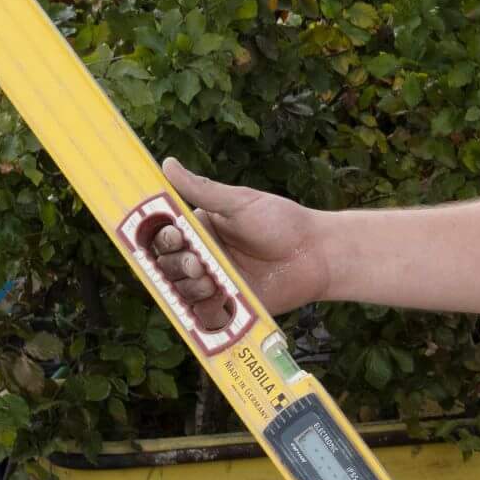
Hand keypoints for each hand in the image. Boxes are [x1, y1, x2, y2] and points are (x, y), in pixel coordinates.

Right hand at [155, 159, 333, 327]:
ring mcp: (215, 283)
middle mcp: (204, 257)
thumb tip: (167, 164)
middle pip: (167, 266)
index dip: (164, 238)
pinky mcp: (229, 307)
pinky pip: (203, 315)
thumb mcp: (239, 202)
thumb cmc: (281, 222)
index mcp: (202, 230)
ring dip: (190, 287)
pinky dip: (202, 310)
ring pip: (182, 291)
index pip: (166, 236)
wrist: (316, 254)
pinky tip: (216, 299)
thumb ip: (201, 190)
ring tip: (211, 280)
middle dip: (176, 265)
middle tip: (198, 262)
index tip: (176, 236)